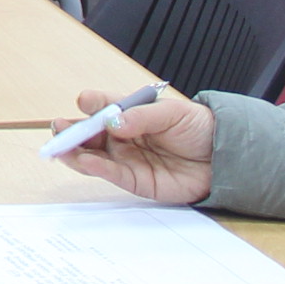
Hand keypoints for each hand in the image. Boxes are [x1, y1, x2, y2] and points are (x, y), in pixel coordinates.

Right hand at [53, 89, 214, 204]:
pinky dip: (95, 168)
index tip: (85, 103)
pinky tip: (85, 160)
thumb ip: (142, 117)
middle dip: (71, 131)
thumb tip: (114, 122)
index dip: (91, 104)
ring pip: (92, 155)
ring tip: (62, 148)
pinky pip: (111, 174)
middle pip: (89, 133)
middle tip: (59, 129)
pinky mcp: (136, 180)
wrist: (225, 158)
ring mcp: (127, 158)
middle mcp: (123, 136)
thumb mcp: (173, 113)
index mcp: (130, 113)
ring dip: (74, 152)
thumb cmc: (199, 128)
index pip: (102, 106)